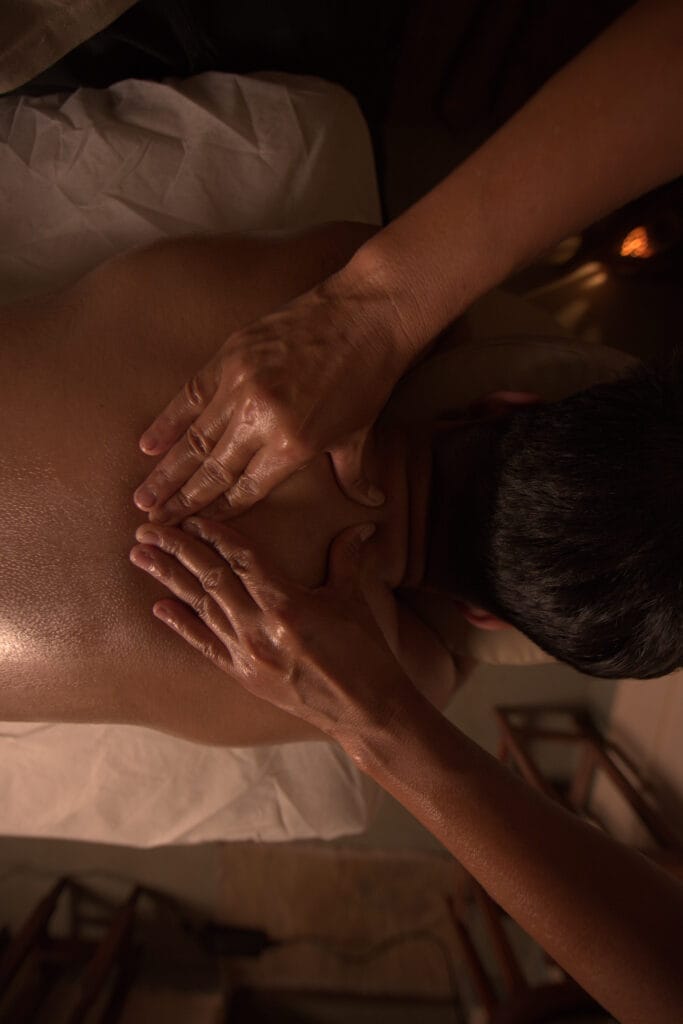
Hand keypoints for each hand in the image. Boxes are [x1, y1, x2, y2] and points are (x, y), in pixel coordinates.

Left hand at [129, 518, 411, 741]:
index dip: (214, 534)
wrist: (365, 711)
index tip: (190, 516)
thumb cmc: (365, 653)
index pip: (242, 558)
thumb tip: (361, 527)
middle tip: (146, 529)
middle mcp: (260, 628)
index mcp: (288, 603)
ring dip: (168, 579)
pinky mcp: (244, 676)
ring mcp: (248, 655)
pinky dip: (180, 625)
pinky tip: (158, 606)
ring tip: (139, 557)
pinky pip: (205, 645)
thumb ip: (347, 559)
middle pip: (210, 578)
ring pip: (200, 607)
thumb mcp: (353, 600)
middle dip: (176, 549)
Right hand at [134, 270, 407, 523]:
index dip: (216, 511)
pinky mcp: (231, 355)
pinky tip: (148, 445)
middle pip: (211, 470)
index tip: (192, 528)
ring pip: (194, 438)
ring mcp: (240, 385)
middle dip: (180, 501)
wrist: (368, 313)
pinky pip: (191, 395)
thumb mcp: (359, 435)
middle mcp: (260, 420)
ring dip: (166, 471)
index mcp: (293, 446)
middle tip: (152, 523)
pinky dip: (167, 422)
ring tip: (143, 497)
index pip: (245, 489)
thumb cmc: (368, 378)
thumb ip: (353, 475)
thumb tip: (370, 502)